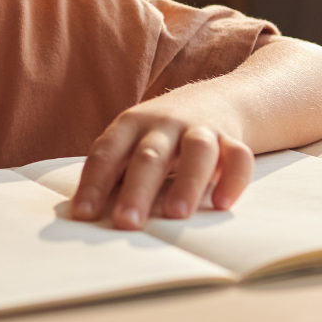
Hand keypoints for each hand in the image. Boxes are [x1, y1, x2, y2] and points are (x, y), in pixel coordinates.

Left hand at [70, 100, 253, 229]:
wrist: (216, 99)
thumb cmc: (160, 133)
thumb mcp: (132, 141)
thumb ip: (114, 171)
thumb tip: (85, 215)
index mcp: (130, 124)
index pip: (107, 152)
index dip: (93, 182)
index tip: (83, 214)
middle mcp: (164, 123)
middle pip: (149, 155)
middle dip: (136, 190)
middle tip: (126, 222)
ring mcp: (200, 128)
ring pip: (196, 150)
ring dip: (186, 181)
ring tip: (176, 214)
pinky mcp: (232, 138)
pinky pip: (238, 156)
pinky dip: (233, 179)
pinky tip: (222, 204)